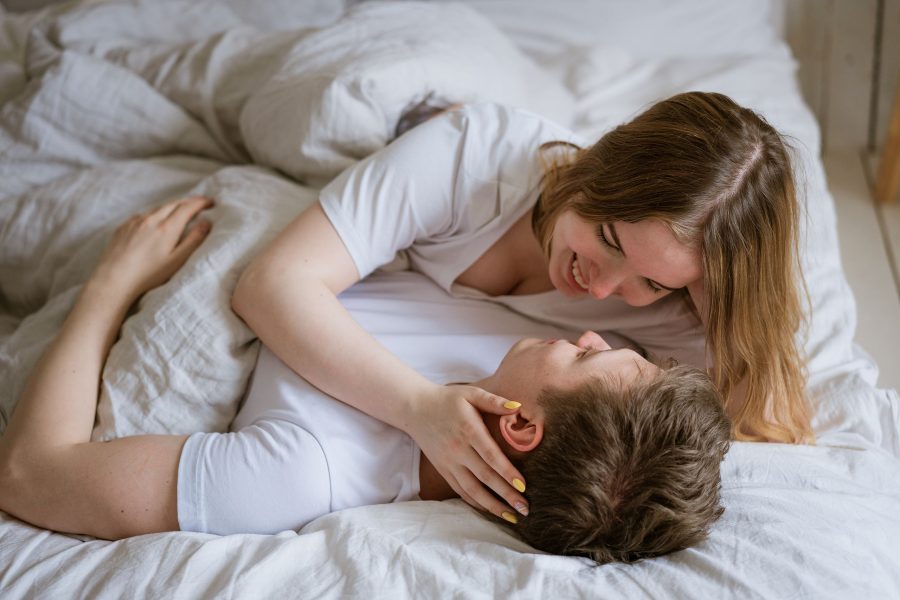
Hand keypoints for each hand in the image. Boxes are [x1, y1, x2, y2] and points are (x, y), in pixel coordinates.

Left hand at [90, 196, 213, 299]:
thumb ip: (194, 240)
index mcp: (167, 228)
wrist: (113, 279)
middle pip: (173, 204)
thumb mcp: (177, 260)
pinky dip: (154, 213)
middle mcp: (151, 219)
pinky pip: (143, 214)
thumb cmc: (148, 274)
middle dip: (188, 202)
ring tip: (180, 210)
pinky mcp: (123, 227)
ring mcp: (135, 222)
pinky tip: (155, 221)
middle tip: (199, 203)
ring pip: (157, 208)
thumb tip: (207, 222)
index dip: (201, 203)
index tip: (211, 202)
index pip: (187, 208)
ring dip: (172, 206)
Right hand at [408, 384, 528, 520]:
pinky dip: (476, 502)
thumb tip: (518, 407)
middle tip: (526, 509)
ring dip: (492, 506)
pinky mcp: (443, 470)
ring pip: (472, 490)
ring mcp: (449, 463)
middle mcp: (458, 450)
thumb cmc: (448, 399)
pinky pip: (460, 490)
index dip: (507, 472)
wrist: (415, 408)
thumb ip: (494, 401)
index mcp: (468, 430)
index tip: (523, 486)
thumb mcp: (470, 394)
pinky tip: (490, 510)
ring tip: (511, 517)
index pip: (491, 456)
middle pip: (485, 477)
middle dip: (506, 495)